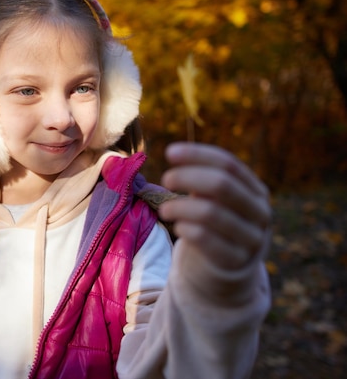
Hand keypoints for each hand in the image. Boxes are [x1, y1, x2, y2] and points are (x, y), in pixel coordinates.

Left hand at [158, 142, 271, 269]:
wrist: (227, 272)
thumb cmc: (217, 227)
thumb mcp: (216, 202)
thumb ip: (203, 180)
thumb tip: (175, 153)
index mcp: (257, 191)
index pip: (229, 164)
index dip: (198, 155)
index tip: (169, 152)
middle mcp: (260, 213)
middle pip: (222, 185)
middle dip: (188, 177)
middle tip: (166, 179)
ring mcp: (251, 238)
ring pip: (210, 213)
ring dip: (180, 207)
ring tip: (165, 209)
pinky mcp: (235, 261)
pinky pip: (205, 238)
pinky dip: (186, 228)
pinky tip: (179, 227)